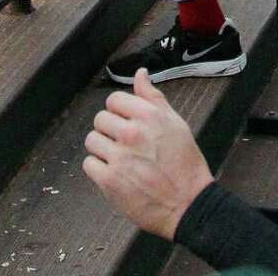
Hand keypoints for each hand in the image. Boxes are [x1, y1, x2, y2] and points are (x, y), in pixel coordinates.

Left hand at [82, 70, 212, 239]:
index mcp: (149, 116)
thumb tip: (140, 74)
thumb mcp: (175, 123)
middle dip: (110, 130)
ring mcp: (119, 157)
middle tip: (125, 144)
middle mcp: (132, 133)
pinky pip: (89, 164)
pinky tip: (115, 173)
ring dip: (102, 149)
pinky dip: (99, 169)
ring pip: (92, 140)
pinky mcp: (109, 180)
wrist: (188, 204)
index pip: (114, 100)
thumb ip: (153, 97)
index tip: (126, 122)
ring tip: (120, 158)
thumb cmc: (185, 164)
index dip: (119, 111)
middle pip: (100, 119)